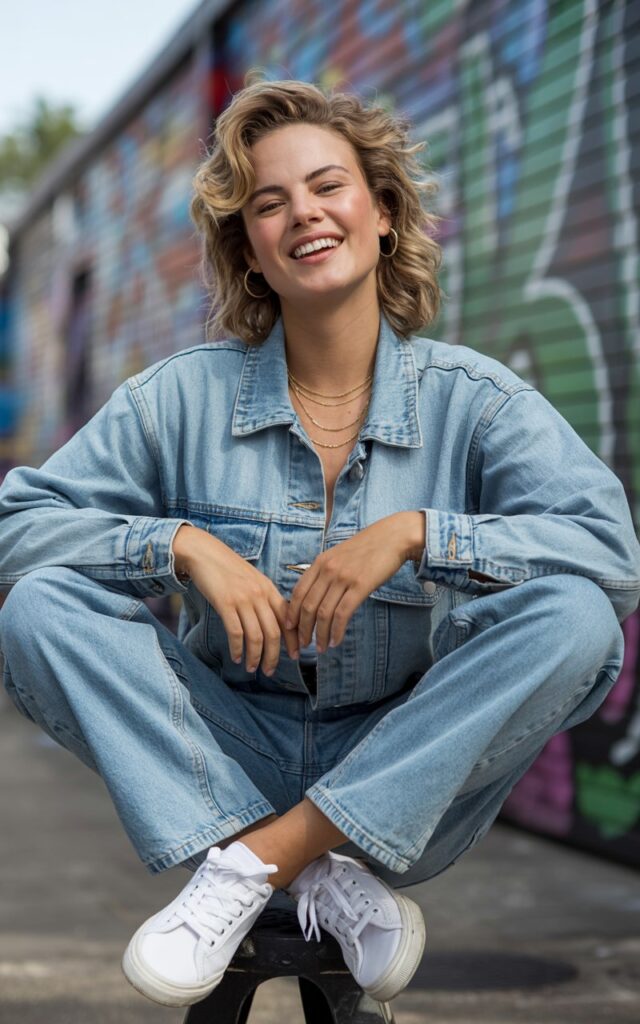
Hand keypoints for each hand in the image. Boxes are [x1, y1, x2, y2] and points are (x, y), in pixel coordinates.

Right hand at [173, 526, 298, 674]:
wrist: (205, 554)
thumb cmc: (228, 570)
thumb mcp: (253, 581)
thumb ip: (264, 599)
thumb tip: (274, 623)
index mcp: (269, 590)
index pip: (288, 619)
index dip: (293, 640)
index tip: (296, 656)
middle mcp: (260, 595)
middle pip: (274, 633)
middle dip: (274, 656)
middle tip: (269, 671)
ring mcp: (243, 599)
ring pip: (256, 636)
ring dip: (255, 656)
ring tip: (251, 668)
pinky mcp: (225, 603)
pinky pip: (236, 633)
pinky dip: (237, 649)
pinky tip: (236, 657)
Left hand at [285, 513, 414, 652]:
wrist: (392, 538)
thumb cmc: (366, 549)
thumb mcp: (338, 556)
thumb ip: (325, 573)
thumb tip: (314, 597)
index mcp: (319, 563)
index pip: (297, 593)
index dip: (291, 614)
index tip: (290, 630)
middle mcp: (327, 570)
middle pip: (307, 606)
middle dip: (303, 630)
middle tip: (303, 645)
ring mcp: (343, 578)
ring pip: (323, 613)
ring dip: (320, 635)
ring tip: (321, 648)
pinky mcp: (360, 586)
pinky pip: (342, 614)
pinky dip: (336, 631)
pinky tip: (336, 640)